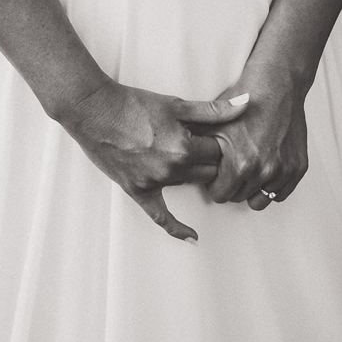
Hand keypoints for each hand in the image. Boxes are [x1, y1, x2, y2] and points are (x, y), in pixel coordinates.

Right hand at [57, 79, 247, 240]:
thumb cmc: (133, 104)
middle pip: (209, 171)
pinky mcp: (137, 190)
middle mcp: (172, 169)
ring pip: (190, 184)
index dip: (221, 142)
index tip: (218, 135)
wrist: (95, 111)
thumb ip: (213, 110)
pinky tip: (193, 238)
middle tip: (206, 145)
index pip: (219, 152)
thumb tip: (246, 104)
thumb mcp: (177, 103)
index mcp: (184, 147)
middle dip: (212, 160)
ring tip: (190, 157)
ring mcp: (154, 182)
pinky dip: (177, 228)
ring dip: (194, 174)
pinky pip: (160, 216)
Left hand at [197, 61, 309, 210]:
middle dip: (233, 185)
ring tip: (248, 168)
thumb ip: (196, 148)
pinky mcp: (298, 167)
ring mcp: (283, 170)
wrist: (278, 85)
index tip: (217, 171)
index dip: (215, 183)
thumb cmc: (245, 101)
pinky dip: (272, 185)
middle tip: (232, 166)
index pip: (220, 195)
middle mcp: (264, 171)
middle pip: (239, 198)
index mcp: (240, 164)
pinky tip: (264, 169)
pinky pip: (281, 193)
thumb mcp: (213, 124)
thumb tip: (178, 163)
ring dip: (252, 188)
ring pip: (260, 199)